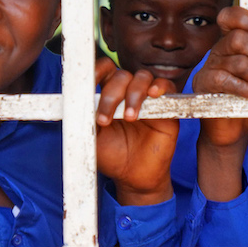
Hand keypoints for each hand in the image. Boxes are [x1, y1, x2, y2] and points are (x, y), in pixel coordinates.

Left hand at [94, 57, 179, 205]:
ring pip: (142, 77)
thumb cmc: (112, 155)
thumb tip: (79, 98)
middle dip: (112, 95)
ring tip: (130, 117)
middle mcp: (128, 92)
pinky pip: (168, 87)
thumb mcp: (93, 137)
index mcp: (110, 95)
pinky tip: (153, 95)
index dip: (98, 70)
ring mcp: (148, 98)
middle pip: (122, 75)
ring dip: (134, 93)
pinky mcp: (167, 107)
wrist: (133, 176)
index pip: (105, 70)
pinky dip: (160, 86)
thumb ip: (87, 116)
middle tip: (105, 120)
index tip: (91, 81)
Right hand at [191, 7, 247, 200]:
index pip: (229, 17)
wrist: (234, 130)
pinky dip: (247, 88)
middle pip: (239, 38)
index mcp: (231, 44)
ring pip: (238, 61)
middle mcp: (218, 51)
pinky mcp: (204, 85)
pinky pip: (226, 80)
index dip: (245, 17)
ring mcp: (209, 67)